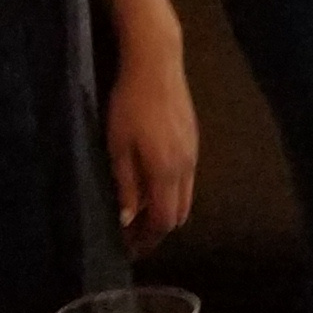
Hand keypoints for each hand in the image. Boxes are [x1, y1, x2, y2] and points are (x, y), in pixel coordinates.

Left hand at [104, 35, 198, 244]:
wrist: (157, 65)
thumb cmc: (130, 105)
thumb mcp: (118, 146)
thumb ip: (126, 184)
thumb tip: (127, 218)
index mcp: (167, 172)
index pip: (164, 220)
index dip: (147, 239)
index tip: (129, 248)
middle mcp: (186, 168)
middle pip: (179, 214)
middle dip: (158, 229)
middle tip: (133, 233)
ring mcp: (194, 153)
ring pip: (186, 196)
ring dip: (166, 209)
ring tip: (141, 210)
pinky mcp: (194, 140)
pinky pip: (187, 178)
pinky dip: (172, 191)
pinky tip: (152, 182)